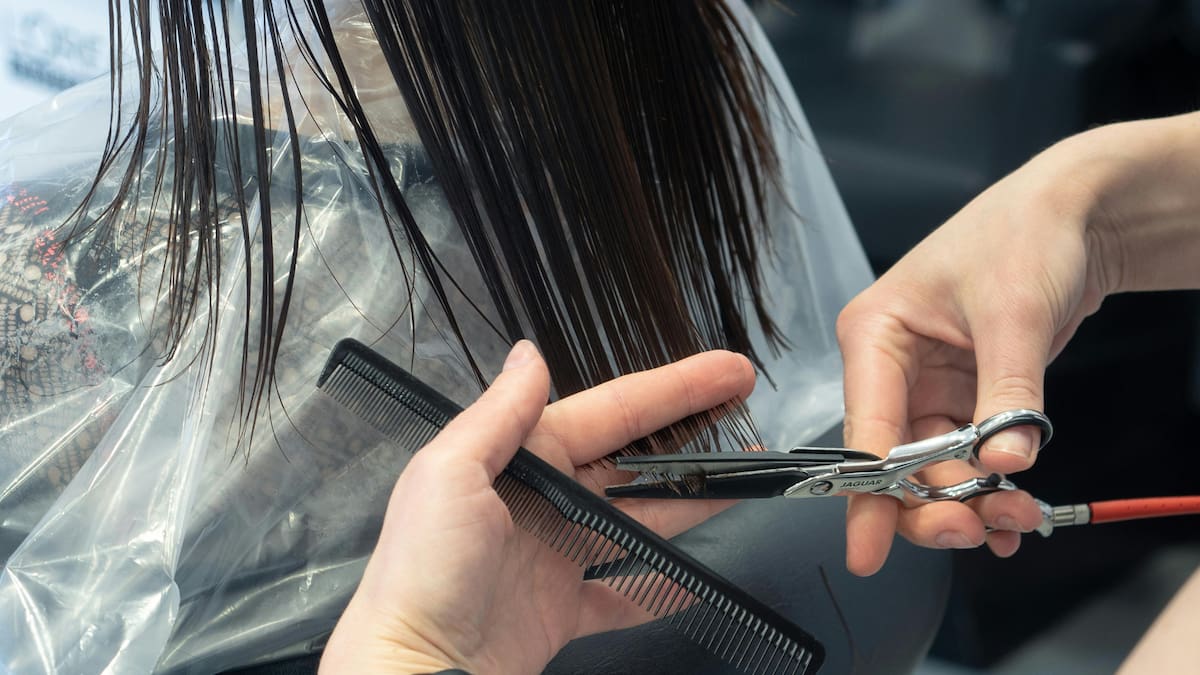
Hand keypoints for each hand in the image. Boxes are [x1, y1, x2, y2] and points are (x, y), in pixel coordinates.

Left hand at [319, 341, 754, 673]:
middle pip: (631, 463)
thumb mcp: (449, 472)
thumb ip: (499, 413)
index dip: (673, 390)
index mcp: (518, 457)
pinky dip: (660, 590)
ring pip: (638, 523)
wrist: (413, 669)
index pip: (611, 411)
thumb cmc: (425, 569)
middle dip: (690, 441)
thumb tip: (529, 353)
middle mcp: (541, 500)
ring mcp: (556, 557)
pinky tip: (696, 582)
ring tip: (742, 488)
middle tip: (748, 425)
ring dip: (689, 506)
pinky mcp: (562, 611)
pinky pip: (624, 594)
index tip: (728, 373)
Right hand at [835, 126, 1125, 574]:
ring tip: (1015, 520)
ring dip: (969, 501)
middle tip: (977, 530)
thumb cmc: (1025, 233)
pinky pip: (965, 457)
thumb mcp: (1015, 315)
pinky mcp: (962, 394)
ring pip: (931, 468)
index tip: (867, 550)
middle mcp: (891, 366)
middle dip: (933, 503)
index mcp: (875, 335)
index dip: (867, 495)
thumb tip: (1007, 464)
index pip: (864, 429)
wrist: (1077, 211)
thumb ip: (1008, 396)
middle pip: (894, 461)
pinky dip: (988, 487)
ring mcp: (926, 384)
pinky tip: (1011, 512)